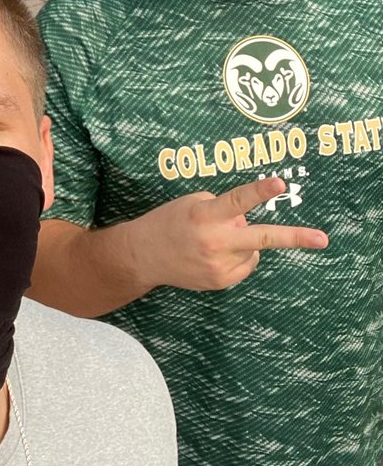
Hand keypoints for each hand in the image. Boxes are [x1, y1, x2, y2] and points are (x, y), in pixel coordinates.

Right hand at [129, 176, 328, 292]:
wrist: (144, 255)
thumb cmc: (170, 221)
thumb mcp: (193, 202)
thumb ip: (224, 209)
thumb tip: (248, 223)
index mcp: (206, 216)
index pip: (238, 200)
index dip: (260, 191)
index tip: (280, 183)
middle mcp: (215, 242)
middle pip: (262, 238)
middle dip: (294, 237)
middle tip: (322, 239)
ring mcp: (220, 265)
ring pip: (253, 249)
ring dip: (243, 241)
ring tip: (214, 239)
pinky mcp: (221, 281)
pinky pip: (244, 264)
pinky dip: (237, 255)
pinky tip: (214, 253)